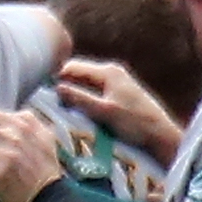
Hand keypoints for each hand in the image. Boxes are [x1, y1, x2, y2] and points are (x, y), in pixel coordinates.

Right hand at [54, 57, 184, 160]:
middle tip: (48, 100)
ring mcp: (117, 81)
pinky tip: (78, 109)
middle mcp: (112, 71)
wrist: (161, 133)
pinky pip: (95, 89)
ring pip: (86, 82)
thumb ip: (80, 99)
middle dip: (64, 84)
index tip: (41, 90)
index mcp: (108, 72)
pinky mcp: (119, 92)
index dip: (56, 77)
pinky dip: (84, 96)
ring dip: (74, 91)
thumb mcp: (104, 112)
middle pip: (79, 73)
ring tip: (61, 106)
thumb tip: (57, 88)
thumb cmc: (135, 123)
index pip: (73, 67)